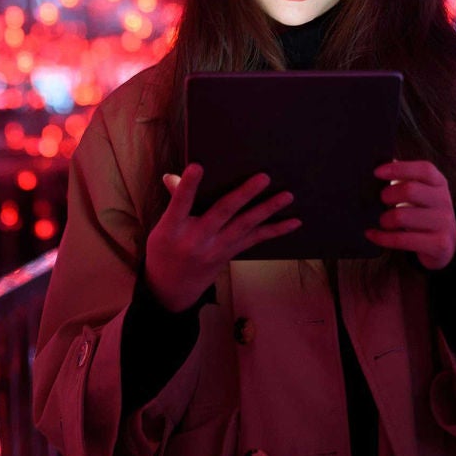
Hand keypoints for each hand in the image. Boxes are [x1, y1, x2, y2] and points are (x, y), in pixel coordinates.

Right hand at [142, 165, 298, 311]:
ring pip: (244, 225)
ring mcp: (215, 249)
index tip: (197, 167)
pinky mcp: (229, 254)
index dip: (187, 186)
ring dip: (267, 210)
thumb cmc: (165, 248)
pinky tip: (294, 222)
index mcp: (172, 229)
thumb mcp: (161, 226)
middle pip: (221, 213)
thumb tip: (174, 176)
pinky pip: (254, 240)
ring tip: (287, 196)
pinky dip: (275, 230)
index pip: (179, 204)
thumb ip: (174, 201)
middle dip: (244, 195)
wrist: (171, 288)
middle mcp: (196, 240)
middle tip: (263, 177)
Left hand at [367, 159, 455, 270]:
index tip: (377, 172)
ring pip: (402, 216)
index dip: (399, 169)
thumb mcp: (423, 193)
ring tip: (383, 221)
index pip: (423, 170)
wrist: (447, 243)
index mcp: (439, 183)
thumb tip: (379, 171)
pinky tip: (373, 234)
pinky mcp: (438, 244)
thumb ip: (405, 180)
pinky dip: (382, 237)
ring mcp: (443, 223)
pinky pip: (401, 240)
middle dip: (388, 194)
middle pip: (410, 190)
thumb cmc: (425, 213)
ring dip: (385, 219)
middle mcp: (443, 201)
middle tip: (382, 200)